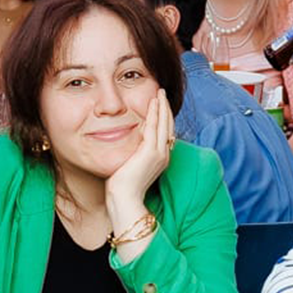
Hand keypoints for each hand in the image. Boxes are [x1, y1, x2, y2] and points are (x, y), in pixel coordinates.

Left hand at [106, 92, 173, 222]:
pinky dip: (155, 113)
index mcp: (160, 158)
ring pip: (164, 124)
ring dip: (162, 106)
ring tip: (160, 93)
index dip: (164, 117)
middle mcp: (163, 155)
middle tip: (163, 93)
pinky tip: (153, 103)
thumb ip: (134, 155)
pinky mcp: (150, 152)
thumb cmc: (124, 187)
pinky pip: (154, 127)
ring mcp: (159, 153)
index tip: (160, 105)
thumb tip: (129, 147)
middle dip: (166, 108)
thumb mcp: (132, 166)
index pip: (165, 133)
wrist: (125, 199)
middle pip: (168, 125)